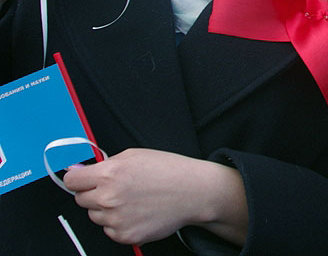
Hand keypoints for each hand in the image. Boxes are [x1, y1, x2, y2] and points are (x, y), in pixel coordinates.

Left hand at [63, 149, 247, 245]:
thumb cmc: (168, 170)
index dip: (79, 178)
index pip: (71, 180)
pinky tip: (137, 212)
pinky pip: (109, 230)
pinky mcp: (124, 235)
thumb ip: (105, 163)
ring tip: (132, 200)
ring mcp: (116, 219)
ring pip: (95, 216)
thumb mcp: (135, 155)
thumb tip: (77, 170)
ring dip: (107, 209)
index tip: (84, 179)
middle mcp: (109, 197)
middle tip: (118, 188)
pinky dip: (119, 223)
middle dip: (95, 193)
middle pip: (81, 199)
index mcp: (109, 174)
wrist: (193, 192)